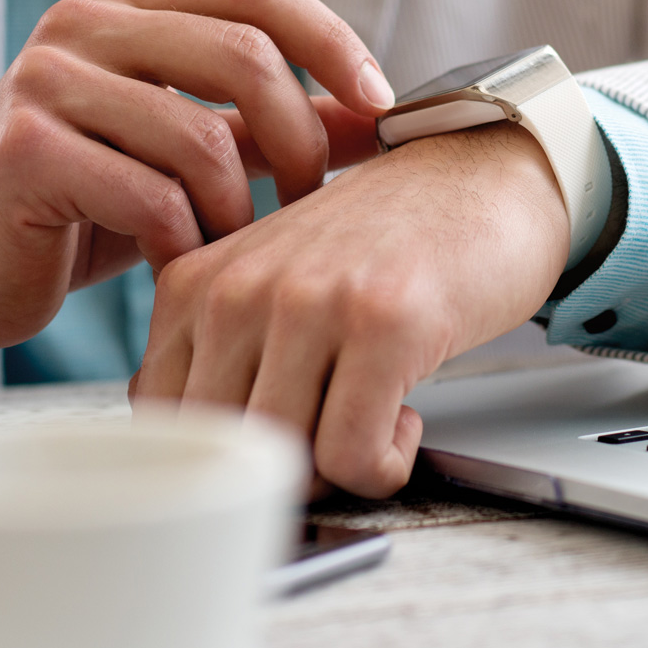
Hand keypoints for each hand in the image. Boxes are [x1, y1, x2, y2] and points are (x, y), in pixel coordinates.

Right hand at [0, 0, 396, 360]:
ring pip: (203, 136)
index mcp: (126, 3)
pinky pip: (151, 196)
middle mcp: (80, 23)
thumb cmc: (82, 205)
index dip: (331, 40)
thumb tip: (380, 117)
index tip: (380, 104)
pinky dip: (184, 244)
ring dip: (238, 210)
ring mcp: (45, 80)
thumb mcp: (190, 153)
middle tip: (310, 206)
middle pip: (243, 52)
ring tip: (230, 249)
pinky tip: (175, 266)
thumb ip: (276, 126)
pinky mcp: (26, 151)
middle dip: (300, 141)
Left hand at [129, 122, 570, 497]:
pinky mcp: (381, 324)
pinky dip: (385, 465)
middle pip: (221, 452)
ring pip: (283, 460)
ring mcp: (307, 304)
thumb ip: (221, 354)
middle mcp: (237, 291)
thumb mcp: (276, 283)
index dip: (224, 456)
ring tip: (374, 420)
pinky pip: (352, 457)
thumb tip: (193, 459)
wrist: (485, 175)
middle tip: (335, 436)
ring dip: (340, 471)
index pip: (162, 421)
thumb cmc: (387, 243)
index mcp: (194, 285)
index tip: (281, 432)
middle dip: (282, 472)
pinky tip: (406, 416)